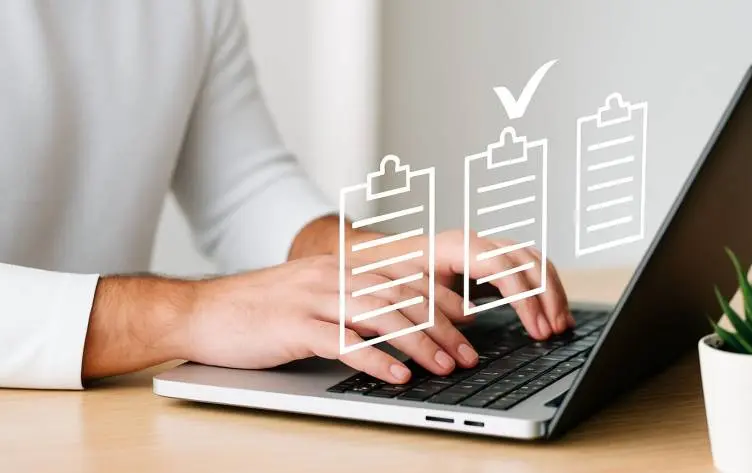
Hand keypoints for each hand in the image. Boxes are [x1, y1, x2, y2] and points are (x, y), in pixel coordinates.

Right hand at [182, 256, 480, 383]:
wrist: (201, 311)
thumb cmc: (256, 310)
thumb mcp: (309, 295)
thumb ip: (347, 303)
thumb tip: (389, 325)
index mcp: (340, 269)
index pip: (404, 278)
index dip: (441, 300)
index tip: (468, 322)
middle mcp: (333, 278)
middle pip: (402, 297)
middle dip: (442, 327)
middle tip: (468, 353)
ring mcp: (313, 299)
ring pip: (381, 316)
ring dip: (420, 343)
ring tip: (446, 366)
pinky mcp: (294, 327)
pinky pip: (344, 342)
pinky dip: (376, 359)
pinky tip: (397, 375)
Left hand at [349, 229, 572, 340]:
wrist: (381, 259)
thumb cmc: (391, 275)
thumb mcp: (407, 290)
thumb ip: (435, 302)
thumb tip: (468, 320)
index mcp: (456, 245)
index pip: (503, 265)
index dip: (524, 297)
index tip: (535, 329)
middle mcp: (477, 241)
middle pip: (527, 260)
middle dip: (546, 297)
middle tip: (553, 332)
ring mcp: (487, 247)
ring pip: (534, 261)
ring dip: (552, 293)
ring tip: (561, 326)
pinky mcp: (492, 259)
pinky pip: (530, 266)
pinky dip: (545, 289)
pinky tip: (552, 313)